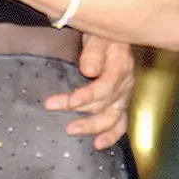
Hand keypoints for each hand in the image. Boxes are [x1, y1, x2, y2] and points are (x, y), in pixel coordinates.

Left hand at [44, 33, 133, 150]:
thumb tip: (89, 70)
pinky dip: (111, 135)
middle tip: (53, 107)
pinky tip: (98, 144)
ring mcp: (123, 95)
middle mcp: (125, 84)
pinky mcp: (120, 102)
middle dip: (79, 109)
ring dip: (92, 126)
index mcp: (121, 66)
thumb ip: (94, 50)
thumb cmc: (104, 34)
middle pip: (104, 103)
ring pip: (112, 117)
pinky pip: (119, 123)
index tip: (68, 102)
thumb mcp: (99, 34)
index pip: (105, 87)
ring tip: (71, 130)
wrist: (113, 35)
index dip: (86, 96)